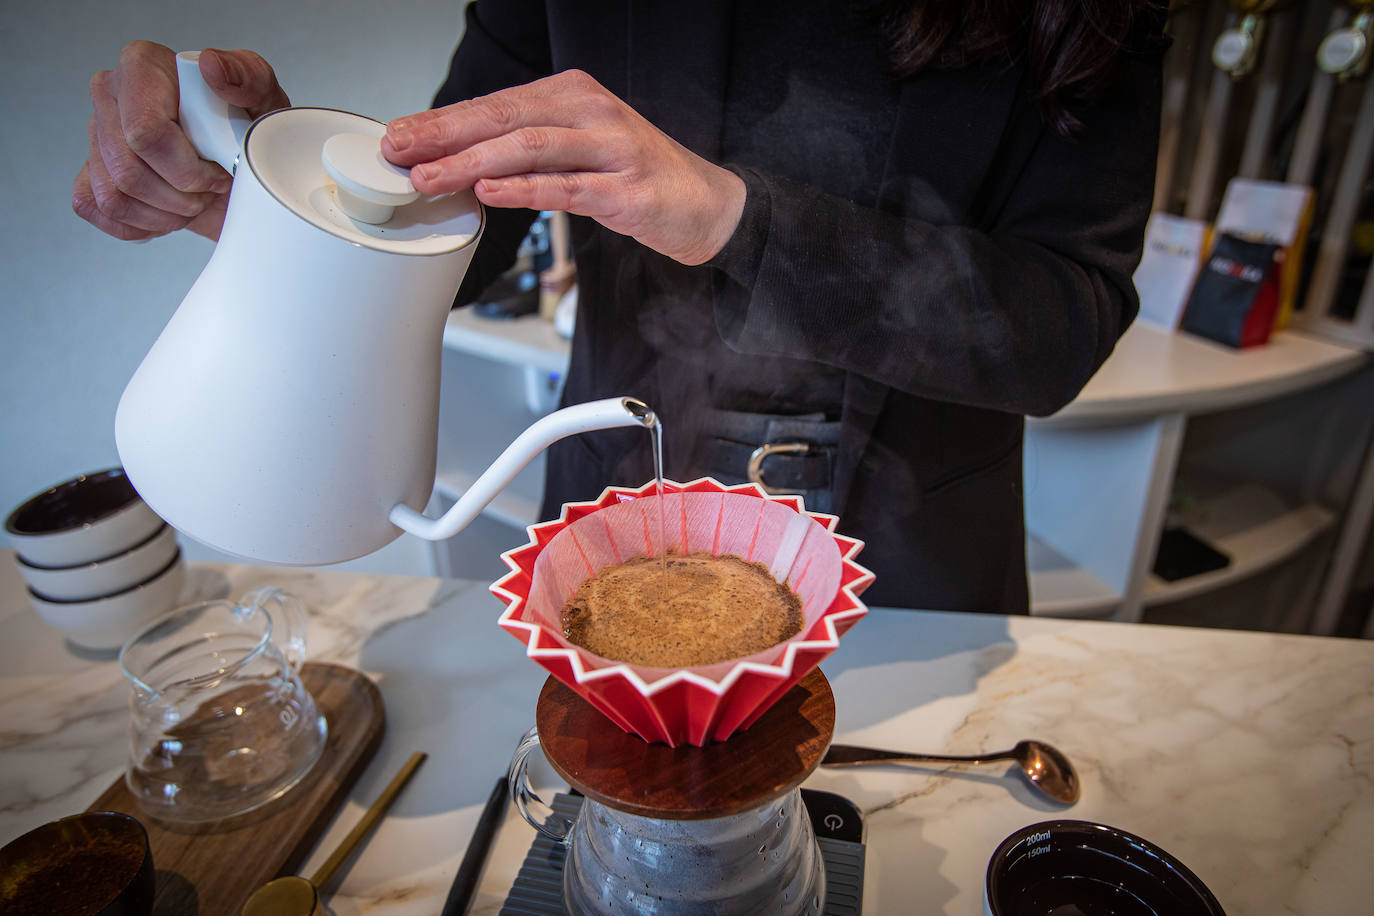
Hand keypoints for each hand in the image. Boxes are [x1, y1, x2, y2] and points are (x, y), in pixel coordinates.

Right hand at [73, 42, 289, 240]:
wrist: (239, 163)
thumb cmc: (247, 128)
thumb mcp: (265, 99)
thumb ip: (247, 76)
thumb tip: (211, 67)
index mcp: (144, 66)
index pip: (144, 132)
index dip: (186, 169)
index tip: (217, 172)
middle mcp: (111, 94)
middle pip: (128, 169)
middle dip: (180, 196)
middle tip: (210, 191)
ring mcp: (95, 133)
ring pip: (113, 196)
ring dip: (164, 214)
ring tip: (193, 201)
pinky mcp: (89, 170)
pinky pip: (98, 209)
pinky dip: (141, 225)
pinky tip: (168, 212)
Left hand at [382, 69, 744, 265]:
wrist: (703, 205)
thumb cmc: (634, 177)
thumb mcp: (577, 149)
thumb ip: (526, 149)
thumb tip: (456, 162)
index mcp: (572, 94)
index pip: (495, 103)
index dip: (443, 120)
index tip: (401, 137)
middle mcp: (590, 111)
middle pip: (504, 117)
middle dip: (445, 136)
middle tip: (401, 153)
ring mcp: (611, 148)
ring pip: (528, 148)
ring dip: (471, 164)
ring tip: (431, 178)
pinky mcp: (626, 190)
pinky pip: (565, 187)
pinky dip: (523, 190)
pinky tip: (490, 194)